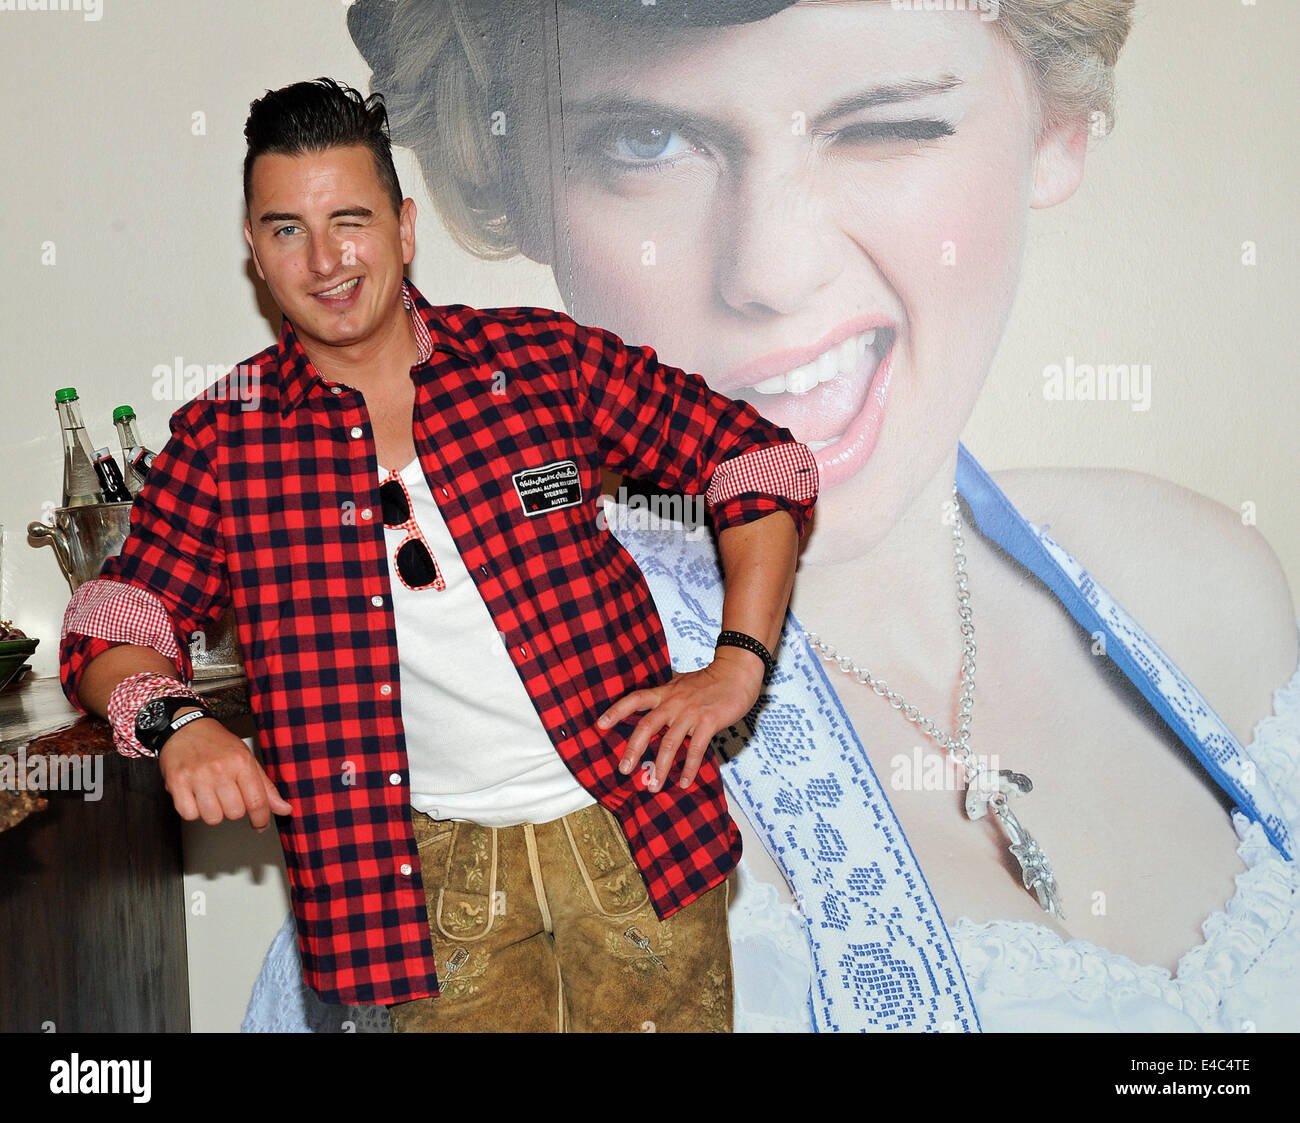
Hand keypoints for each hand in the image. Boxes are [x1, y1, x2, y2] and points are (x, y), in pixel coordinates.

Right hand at [158, 711, 291, 829]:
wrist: (186, 728)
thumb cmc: (218, 744)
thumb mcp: (248, 759)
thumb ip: (266, 787)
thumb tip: (285, 809)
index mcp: (241, 762)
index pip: (257, 801)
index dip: (261, 819)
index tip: (261, 824)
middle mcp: (220, 769)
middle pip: (235, 813)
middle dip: (234, 810)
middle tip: (229, 797)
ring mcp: (197, 776)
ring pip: (212, 817)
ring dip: (214, 812)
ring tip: (212, 796)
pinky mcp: (176, 783)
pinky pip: (189, 815)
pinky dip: (193, 811)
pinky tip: (196, 797)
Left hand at [596, 647, 765, 790]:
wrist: (737, 673)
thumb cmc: (710, 680)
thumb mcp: (682, 682)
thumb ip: (667, 693)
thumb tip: (652, 700)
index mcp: (665, 692)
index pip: (635, 699)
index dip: (616, 710)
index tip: (600, 725)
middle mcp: (674, 702)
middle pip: (647, 726)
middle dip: (633, 749)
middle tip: (624, 769)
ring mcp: (690, 712)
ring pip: (670, 743)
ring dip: (661, 767)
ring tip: (654, 786)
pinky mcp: (708, 722)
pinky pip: (696, 749)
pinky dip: (689, 768)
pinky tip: (685, 782)